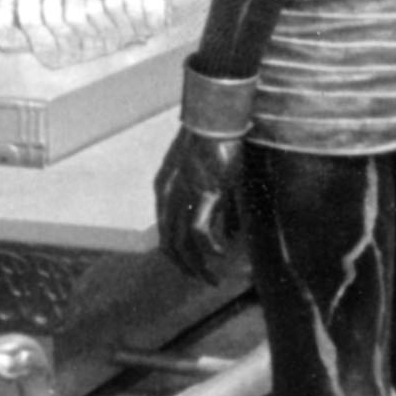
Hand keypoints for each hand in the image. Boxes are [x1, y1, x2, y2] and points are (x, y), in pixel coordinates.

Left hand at [152, 127, 244, 285]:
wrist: (217, 115)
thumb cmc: (217, 141)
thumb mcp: (212, 177)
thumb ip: (219, 206)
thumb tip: (232, 233)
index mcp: (164, 188)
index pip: (164, 232)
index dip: (177, 254)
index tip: (194, 266)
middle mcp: (167, 194)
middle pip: (168, 243)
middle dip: (186, 267)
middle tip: (204, 280)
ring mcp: (183, 194)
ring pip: (181, 244)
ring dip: (198, 266)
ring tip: (213, 278)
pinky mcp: (203, 192)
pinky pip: (199, 232)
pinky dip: (210, 248)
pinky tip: (223, 254)